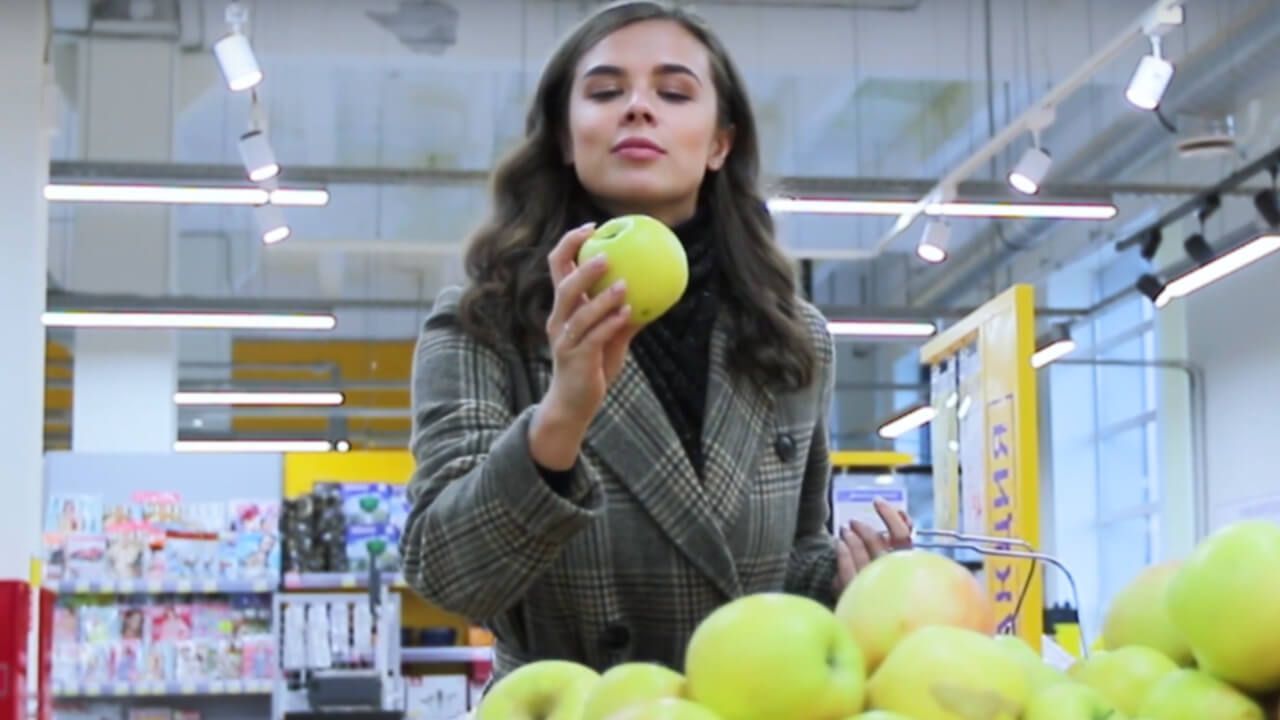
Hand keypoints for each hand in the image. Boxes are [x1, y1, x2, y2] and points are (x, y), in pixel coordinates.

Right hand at [529, 222, 641, 468]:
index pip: (558, 267)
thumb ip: (624, 314)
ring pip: (579, 312)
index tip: (592, 227)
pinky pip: (593, 337)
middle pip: (564, 285)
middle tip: (606, 254)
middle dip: (583, 268)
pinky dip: (610, 323)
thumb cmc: (592, 366)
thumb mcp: (611, 336)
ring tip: (623, 284)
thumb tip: (656, 292)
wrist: (574, 403)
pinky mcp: (575, 358)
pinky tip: (629, 313)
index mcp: (564, 308)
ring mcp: (564, 339)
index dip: (570, 243)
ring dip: (602, 297)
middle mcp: (559, 320)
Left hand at [833, 498, 913, 596]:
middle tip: (853, 522)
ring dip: (851, 538)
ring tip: (844, 531)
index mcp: (911, 565)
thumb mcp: (906, 559)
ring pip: (861, 556)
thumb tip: (901, 513)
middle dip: (864, 529)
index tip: (877, 502)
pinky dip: (843, 556)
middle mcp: (895, 575)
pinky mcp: (859, 598)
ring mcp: (876, 588)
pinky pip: (848, 573)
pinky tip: (839, 545)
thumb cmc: (902, 589)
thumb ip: (904, 536)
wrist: (892, 625)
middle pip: (878, 544)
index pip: (902, 536)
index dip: (890, 517)